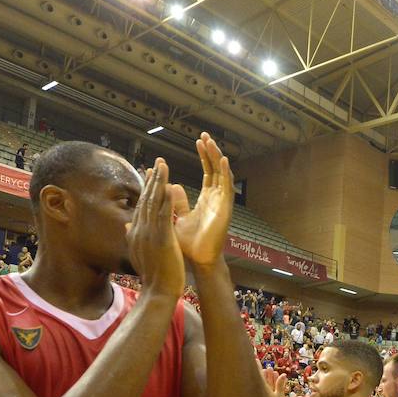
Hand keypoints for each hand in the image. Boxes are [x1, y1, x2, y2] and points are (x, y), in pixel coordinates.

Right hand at [126, 160, 184, 298]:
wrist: (158, 292)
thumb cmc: (153, 276)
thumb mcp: (138, 252)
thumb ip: (133, 236)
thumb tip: (127, 223)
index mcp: (136, 232)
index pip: (141, 205)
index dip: (146, 188)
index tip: (150, 173)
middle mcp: (139, 229)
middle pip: (146, 199)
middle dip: (153, 179)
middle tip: (158, 162)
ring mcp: (150, 233)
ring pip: (154, 203)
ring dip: (159, 182)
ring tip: (164, 166)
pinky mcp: (162, 239)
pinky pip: (164, 215)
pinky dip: (166, 200)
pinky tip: (170, 186)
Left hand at [170, 134, 234, 267]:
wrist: (197, 261)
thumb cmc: (188, 244)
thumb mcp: (176, 217)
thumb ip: (175, 201)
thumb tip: (169, 185)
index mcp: (207, 199)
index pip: (209, 172)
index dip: (205, 156)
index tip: (199, 141)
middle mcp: (217, 198)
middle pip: (217, 169)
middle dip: (211, 152)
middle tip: (205, 135)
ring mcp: (222, 203)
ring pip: (223, 175)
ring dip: (217, 158)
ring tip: (210, 142)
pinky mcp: (225, 209)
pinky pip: (228, 188)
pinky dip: (226, 173)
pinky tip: (223, 160)